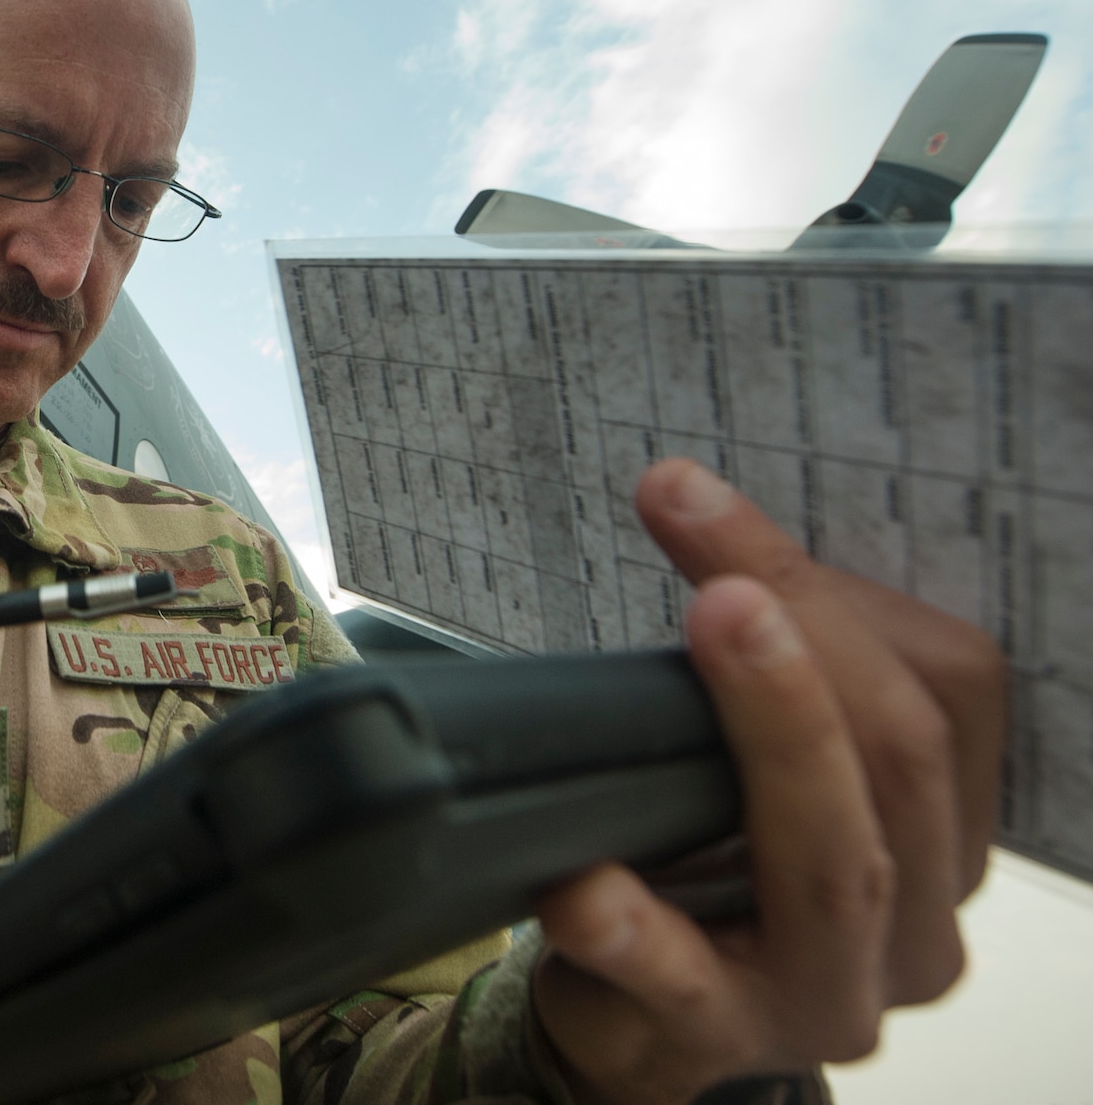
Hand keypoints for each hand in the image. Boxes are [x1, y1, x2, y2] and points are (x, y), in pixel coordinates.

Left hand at [531, 458, 1004, 1103]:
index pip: (950, 688)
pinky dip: (634, 923)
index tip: (700, 498)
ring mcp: (826, 992)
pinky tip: (586, 880)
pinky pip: (682, 977)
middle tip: (708, 543)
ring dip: (776, 729)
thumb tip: (701, 504)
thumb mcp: (764, 764)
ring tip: (714, 625)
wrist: (632, 1016)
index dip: (842, 585)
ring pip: (838, 860)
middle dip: (810, 630)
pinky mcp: (720, 1037)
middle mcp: (916, 920)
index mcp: (941, 831)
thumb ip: (782, 668)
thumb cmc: (701, 865)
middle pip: (900, 758)